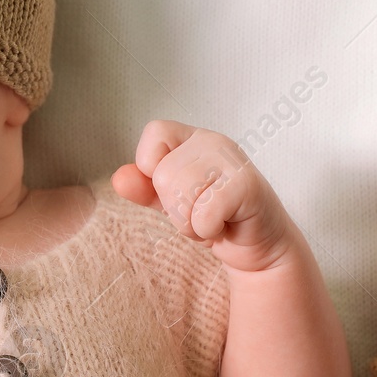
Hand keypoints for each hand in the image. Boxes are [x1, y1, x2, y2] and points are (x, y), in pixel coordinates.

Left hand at [111, 119, 297, 272]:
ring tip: (212, 219)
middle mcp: (213, 141)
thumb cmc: (213, 217)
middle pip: (163, 174)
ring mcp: (233, 161)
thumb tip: (119, 178)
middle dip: (174, 208)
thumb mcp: (169, 203)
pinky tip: (226, 225)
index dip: (152, 166)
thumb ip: (143, 189)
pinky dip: (208, 230)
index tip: (175, 189)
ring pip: (181, 194)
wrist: (257, 244)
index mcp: (191, 138)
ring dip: (190, 222)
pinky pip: (204, 215)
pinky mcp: (248, 185)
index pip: (155, 132)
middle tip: (199, 212)